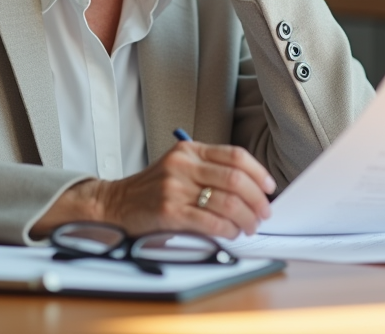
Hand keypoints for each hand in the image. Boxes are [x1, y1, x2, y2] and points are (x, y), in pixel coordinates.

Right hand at [32, 141, 275, 239]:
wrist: (115, 204)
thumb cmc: (153, 189)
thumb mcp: (179, 167)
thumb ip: (209, 170)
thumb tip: (251, 188)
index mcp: (189, 150)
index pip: (235, 156)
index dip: (258, 172)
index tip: (269, 187)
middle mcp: (182, 164)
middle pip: (235, 178)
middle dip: (257, 199)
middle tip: (264, 213)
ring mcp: (174, 187)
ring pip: (226, 201)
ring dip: (246, 217)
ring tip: (250, 226)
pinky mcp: (169, 211)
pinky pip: (209, 221)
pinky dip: (227, 229)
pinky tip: (231, 233)